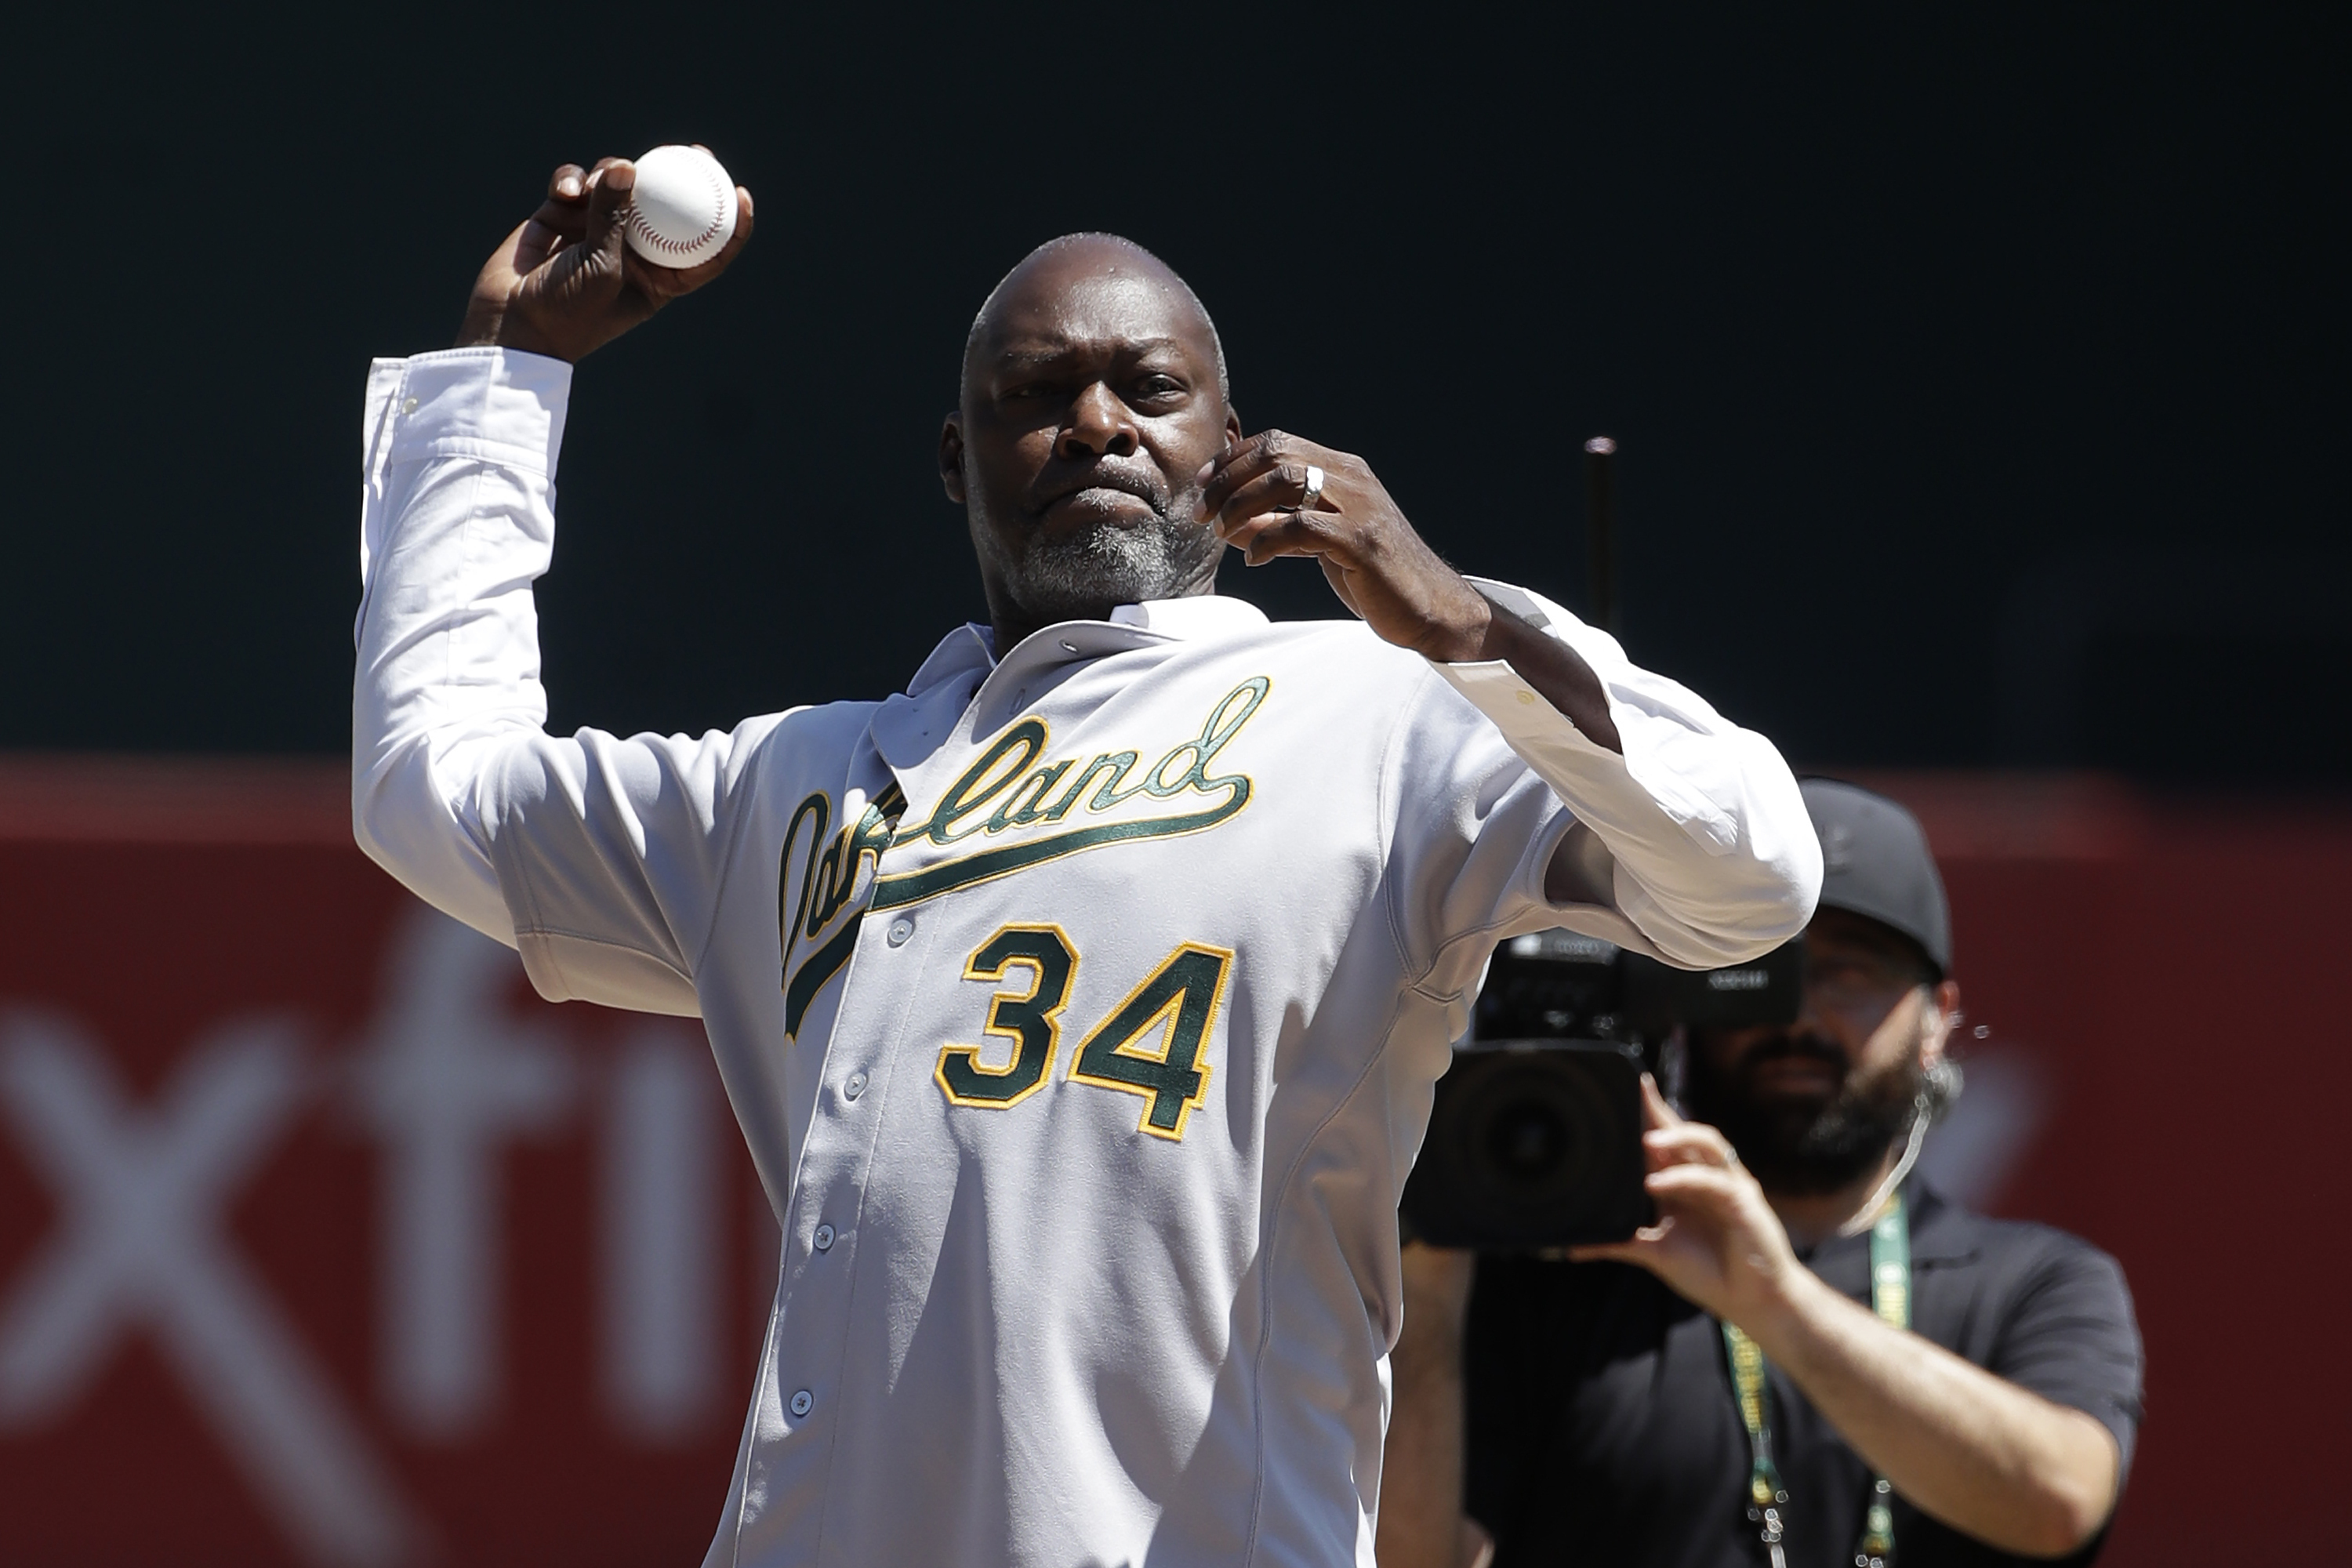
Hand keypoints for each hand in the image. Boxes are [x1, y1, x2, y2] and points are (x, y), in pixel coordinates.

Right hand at [454, 157, 753, 361]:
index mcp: (657, 277)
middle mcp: (632, 250)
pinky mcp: (562, 215)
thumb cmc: (568, 312)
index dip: (727, 223)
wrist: (512, 323)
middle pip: (665, 206)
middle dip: (681, 176)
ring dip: (609, 177)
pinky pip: (576, 183)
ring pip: (618, 185)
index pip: (703, 249)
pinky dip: (572, 180)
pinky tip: (566, 191)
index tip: (740, 193)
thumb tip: (626, 166)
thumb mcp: (601, 268)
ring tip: (592, 189)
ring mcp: (597, 230)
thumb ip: (614, 217)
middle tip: (693, 152)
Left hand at [1195, 432, 1492, 660]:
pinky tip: (1255, 559)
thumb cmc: (1373, 576)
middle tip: (1201, 512)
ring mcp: (1359, 505)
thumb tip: (1226, 523)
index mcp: (1343, 469)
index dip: (1231, 460)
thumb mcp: (1321, 542)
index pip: (1275, 442)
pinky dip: (1267, 539)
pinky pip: (1300, 525)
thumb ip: (1280, 525)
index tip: (1202, 486)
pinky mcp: (1361, 540)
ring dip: (1240, 505)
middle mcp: (1351, 477)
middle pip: (1274, 453)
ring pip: (1284, 479)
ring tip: (1221, 533)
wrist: (1429, 608)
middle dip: (1227, 479)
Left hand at [1570, 1077, 1812, 1333]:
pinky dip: (1684, 1179)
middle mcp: (1706, 1177)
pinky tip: (1658, 1183)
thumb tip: (1572, 1246)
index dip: (1647, 1115)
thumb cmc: (1711, 1274)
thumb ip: (1619, 1243)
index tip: (1625, 1090)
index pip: (1664, 1141)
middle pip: (1683, 1132)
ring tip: (1646, 1139)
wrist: (1754, 1302)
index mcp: (1684, 1183)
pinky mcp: (1744, 1202)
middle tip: (1637, 1089)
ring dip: (1676, 1137)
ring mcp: (1727, 1185)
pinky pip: (1712, 1181)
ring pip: (1705, 1143)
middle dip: (1660, 1110)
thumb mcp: (1654, 1254)